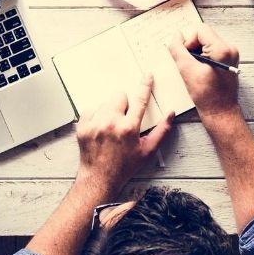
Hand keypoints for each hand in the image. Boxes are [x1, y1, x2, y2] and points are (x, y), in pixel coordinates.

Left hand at [75, 74, 172, 194]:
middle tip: (124, 119)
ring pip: (105, 103)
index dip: (145, 86)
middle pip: (119, 96)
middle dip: (124, 104)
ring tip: (111, 127)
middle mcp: (111, 123)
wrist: (99, 178)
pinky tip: (100, 129)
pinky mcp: (83, 127)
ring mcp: (95, 124)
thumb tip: (170, 114)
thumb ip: (162, 131)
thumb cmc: (124, 166)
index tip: (147, 76)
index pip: (140, 99)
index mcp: (129, 128)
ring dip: (110, 110)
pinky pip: (91, 110)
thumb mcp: (148, 151)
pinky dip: (96, 116)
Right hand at [167, 24, 239, 120]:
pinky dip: (202, 58)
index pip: (200, 30)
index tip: (186, 56)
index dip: (188, 41)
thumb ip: (178, 49)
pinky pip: (211, 51)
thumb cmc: (207, 96)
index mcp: (222, 49)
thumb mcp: (186, 70)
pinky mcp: (228, 61)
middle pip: (204, 35)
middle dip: (192, 47)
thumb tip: (175, 36)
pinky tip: (200, 71)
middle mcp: (230, 49)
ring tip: (195, 69)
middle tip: (189, 64)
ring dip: (196, 53)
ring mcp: (230, 55)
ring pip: (206, 43)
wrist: (220, 111)